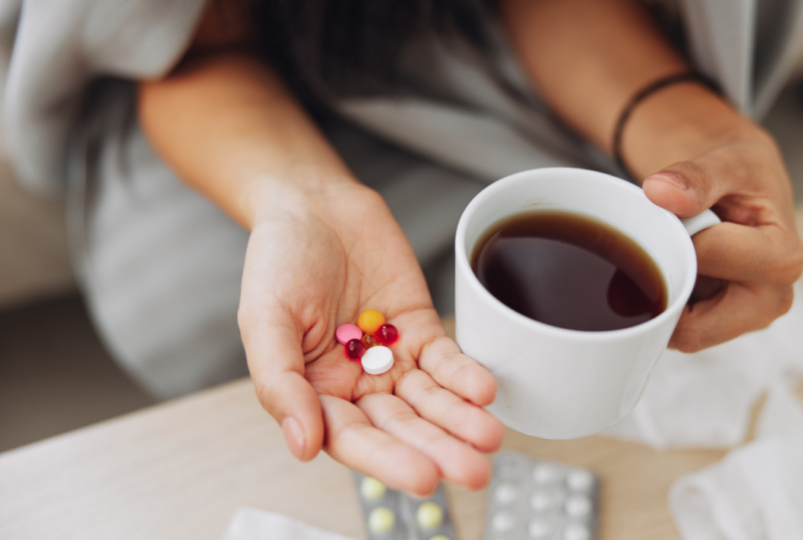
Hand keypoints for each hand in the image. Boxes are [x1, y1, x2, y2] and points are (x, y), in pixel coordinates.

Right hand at [237, 182, 503, 495]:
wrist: (314, 206)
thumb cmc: (278, 261)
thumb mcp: (264, 319)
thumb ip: (280, 382)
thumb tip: (302, 445)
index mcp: (314, 393)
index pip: (353, 439)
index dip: (387, 461)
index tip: (424, 477)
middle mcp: (357, 384)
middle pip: (401, 426)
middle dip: (438, 449)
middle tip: (473, 471)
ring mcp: (392, 358)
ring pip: (430, 400)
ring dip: (460, 420)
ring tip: (489, 436)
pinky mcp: (420, 329)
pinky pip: (446, 360)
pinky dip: (465, 375)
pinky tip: (483, 390)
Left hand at [641, 127, 802, 350]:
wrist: (742, 188)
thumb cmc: (744, 176)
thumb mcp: (728, 161)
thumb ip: (697, 175)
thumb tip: (659, 190)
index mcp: (782, 260)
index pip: (704, 262)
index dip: (679, 236)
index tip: (684, 216)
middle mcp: (772, 299)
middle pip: (693, 327)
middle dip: (667, 286)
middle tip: (671, 245)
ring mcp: (747, 319)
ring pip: (678, 333)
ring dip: (664, 295)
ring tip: (679, 254)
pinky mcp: (724, 326)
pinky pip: (675, 330)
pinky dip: (665, 301)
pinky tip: (676, 270)